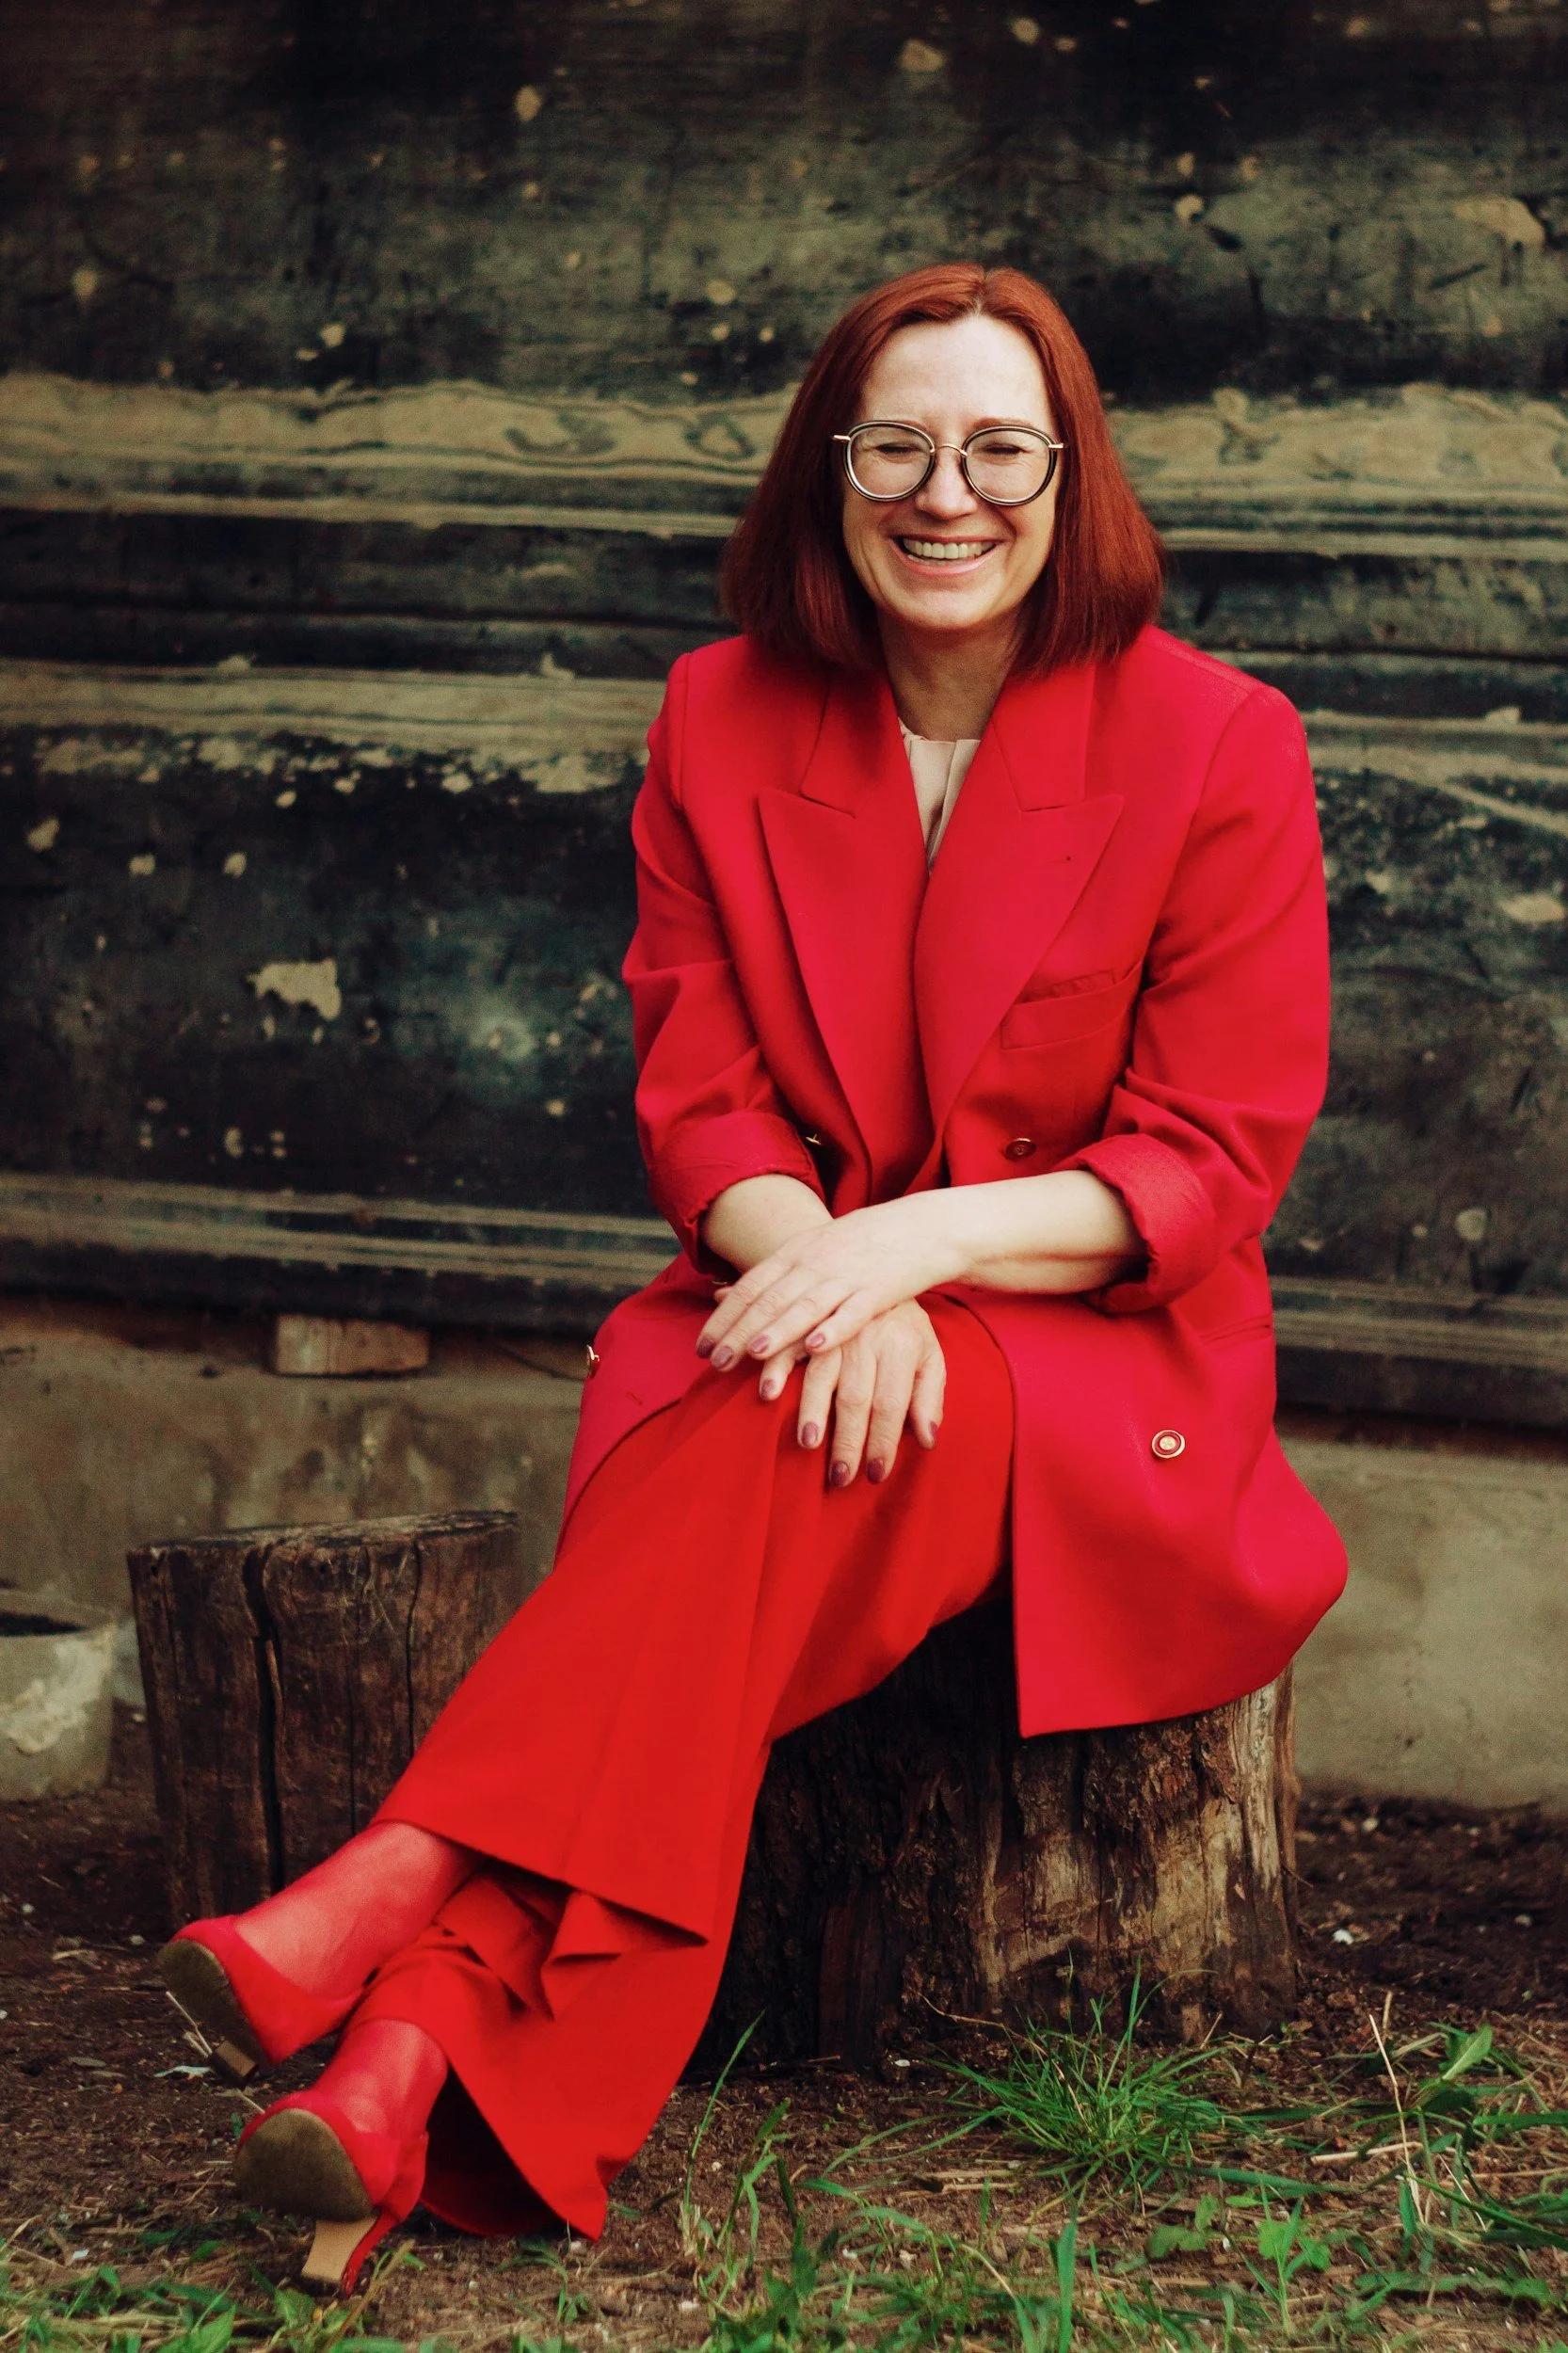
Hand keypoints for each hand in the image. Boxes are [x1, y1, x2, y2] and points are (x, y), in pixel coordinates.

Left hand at [697, 1194, 961, 1371]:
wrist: (920, 1228)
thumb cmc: (861, 1245)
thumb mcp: (812, 1250)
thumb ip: (772, 1275)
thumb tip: (721, 1295)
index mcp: (796, 1252)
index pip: (750, 1287)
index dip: (723, 1317)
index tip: (701, 1347)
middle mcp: (815, 1262)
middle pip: (771, 1299)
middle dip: (740, 1331)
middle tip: (715, 1362)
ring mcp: (847, 1275)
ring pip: (805, 1306)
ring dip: (778, 1331)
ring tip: (753, 1354)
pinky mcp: (879, 1289)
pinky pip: (853, 1312)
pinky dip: (834, 1329)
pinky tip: (817, 1347)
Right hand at [753, 1300, 945, 1483]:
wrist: (879, 1265)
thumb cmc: (904, 1324)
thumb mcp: (929, 1353)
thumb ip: (930, 1396)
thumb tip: (928, 1440)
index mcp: (901, 1344)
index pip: (892, 1402)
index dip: (883, 1440)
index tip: (875, 1474)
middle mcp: (868, 1337)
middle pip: (856, 1397)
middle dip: (847, 1440)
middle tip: (840, 1477)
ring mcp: (835, 1327)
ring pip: (821, 1375)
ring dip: (812, 1411)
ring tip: (807, 1444)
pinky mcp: (808, 1319)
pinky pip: (788, 1347)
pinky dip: (776, 1371)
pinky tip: (769, 1394)